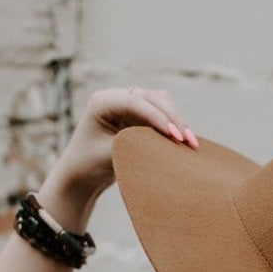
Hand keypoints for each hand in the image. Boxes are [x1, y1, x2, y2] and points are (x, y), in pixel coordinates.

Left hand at [44, 86, 197, 208]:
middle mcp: (116, 97)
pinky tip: (186, 141)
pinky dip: (174, 126)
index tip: (175, 136)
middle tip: (187, 142)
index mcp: (102, 102)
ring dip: (177, 120)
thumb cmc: (89, 165)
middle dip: (172, 118)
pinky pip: (162, 114)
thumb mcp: (109, 155)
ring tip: (191, 143)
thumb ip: (133, 144)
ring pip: (161, 102)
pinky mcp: (138, 115)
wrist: (81, 174)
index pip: (135, 102)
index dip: (157, 117)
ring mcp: (128, 104)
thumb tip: (165, 141)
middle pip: (152, 98)